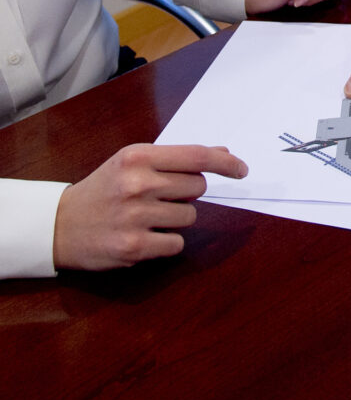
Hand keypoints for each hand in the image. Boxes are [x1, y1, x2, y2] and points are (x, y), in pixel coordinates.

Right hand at [52, 144, 247, 270]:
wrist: (59, 225)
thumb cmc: (103, 190)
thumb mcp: (132, 164)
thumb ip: (176, 159)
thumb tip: (222, 152)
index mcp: (137, 157)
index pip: (197, 156)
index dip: (226, 163)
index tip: (242, 169)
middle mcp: (137, 183)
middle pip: (198, 188)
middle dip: (187, 193)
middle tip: (159, 196)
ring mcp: (136, 216)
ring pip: (190, 217)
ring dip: (176, 218)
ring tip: (145, 216)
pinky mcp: (135, 246)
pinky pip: (177, 243)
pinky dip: (167, 242)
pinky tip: (143, 235)